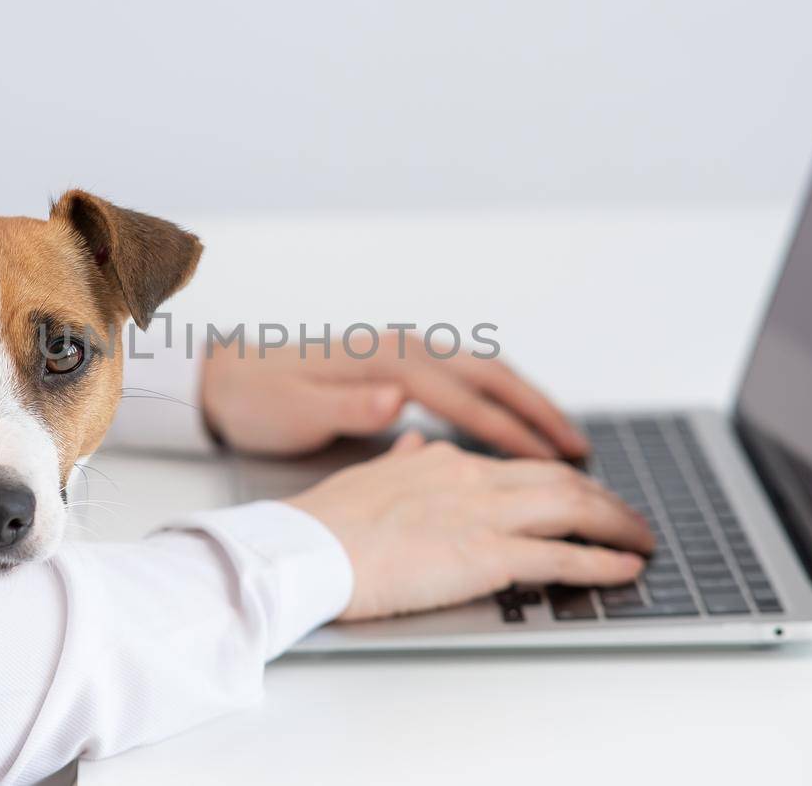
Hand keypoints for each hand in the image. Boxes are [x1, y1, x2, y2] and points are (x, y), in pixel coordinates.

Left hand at [201, 332, 588, 458]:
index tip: (554, 461)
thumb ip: (349, 406)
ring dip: (527, 404)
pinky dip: (500, 401)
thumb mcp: (298, 411)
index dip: (514, 432)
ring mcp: (406, 353)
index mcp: (388, 362)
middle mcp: (405, 349)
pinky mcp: (400, 365)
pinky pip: (467, 380)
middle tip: (581, 451)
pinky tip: (513, 429)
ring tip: (563, 441)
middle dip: (540, 412)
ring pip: (485, 374)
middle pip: (492, 376)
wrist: (230, 377)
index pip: (467, 399)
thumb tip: (394, 400)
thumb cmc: (262, 400)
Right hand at [286, 433, 652, 620]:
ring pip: (572, 507)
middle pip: (558, 480)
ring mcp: (481, 514)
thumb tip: (413, 448)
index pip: (516, 467)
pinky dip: (602, 562)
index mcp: (442, 462)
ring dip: (616, 524)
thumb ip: (398, 463)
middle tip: (631, 518)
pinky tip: (626, 567)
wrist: (302, 549)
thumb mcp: (363, 478)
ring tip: (644, 540)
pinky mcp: (485, 554)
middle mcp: (470, 478)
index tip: (581, 493)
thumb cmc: (322, 525)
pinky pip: (561, 556)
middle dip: (604, 499)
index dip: (558, 481)